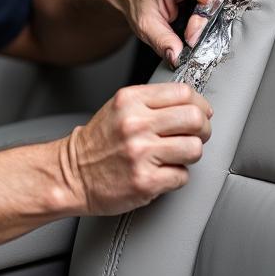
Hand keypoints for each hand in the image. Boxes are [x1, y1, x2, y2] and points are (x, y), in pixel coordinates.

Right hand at [57, 84, 212, 215]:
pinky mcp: (145, 181)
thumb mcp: (119, 108)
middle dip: (203, 129)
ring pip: (194, 148)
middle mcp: (135, 124)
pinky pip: (182, 176)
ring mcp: (141, 153)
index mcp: (130, 100)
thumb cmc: (98, 144)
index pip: (183, 93)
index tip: (200, 113)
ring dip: (190, 154)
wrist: (71, 175)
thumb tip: (194, 105)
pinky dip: (176, 177)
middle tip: (196, 135)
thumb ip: (152, 102)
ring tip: (175, 156)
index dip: (199, 105)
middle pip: (195, 119)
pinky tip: (161, 173)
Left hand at [105, 0, 221, 66]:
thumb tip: (178, 56)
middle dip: (212, 15)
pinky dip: (218, 6)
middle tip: (194, 32)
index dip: (203, 16)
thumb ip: (162, 41)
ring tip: (197, 24)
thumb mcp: (145, 25)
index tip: (191, 35)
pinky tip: (205, 16)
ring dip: (217, 10)